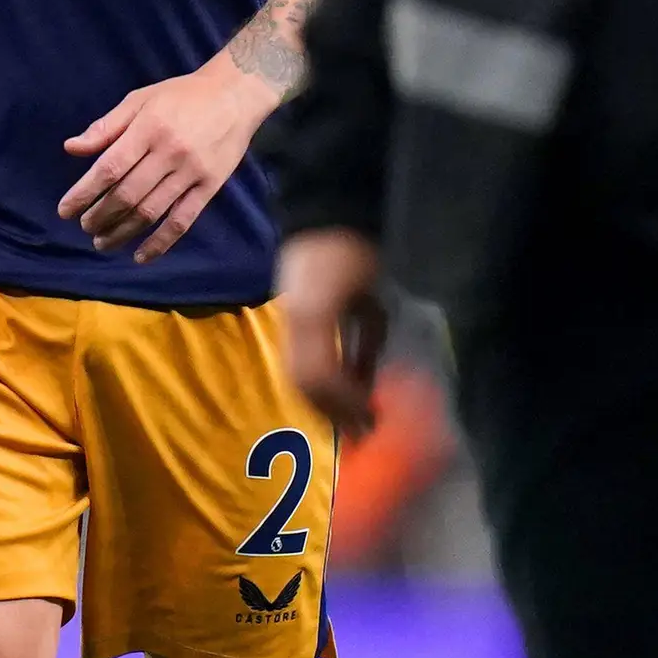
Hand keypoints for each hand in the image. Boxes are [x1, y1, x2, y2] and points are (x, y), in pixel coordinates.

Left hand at [59, 56, 274, 259]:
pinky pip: (182, 221)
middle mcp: (169, 152)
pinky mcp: (210, 187)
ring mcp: (192, 172)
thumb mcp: (140, 99)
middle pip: (127, 194)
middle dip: (99, 216)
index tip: (65, 211)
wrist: (236, 95)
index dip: (84, 193)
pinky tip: (140, 256)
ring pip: (151, 212)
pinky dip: (160, 243)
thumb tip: (70, 148)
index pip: (109, 168)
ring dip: (122, 232)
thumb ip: (106, 127)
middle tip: (85, 227)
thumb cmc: (181, 96)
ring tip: (102, 243)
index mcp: (148, 129)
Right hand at [274, 227, 389, 437]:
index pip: (322, 374)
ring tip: (345, 420)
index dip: (346, 400)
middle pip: (304, 384)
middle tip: (360, 430)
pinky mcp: (285, 327)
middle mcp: (293, 326)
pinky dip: (312, 388)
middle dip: (332, 411)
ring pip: (294, 379)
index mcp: (314, 318)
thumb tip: (368, 388)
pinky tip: (331, 398)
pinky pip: (293, 367)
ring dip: (320, 404)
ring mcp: (285, 326)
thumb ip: (368, 348)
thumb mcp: (372, 307)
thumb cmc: (356, 263)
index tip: (370, 415)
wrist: (324, 227)